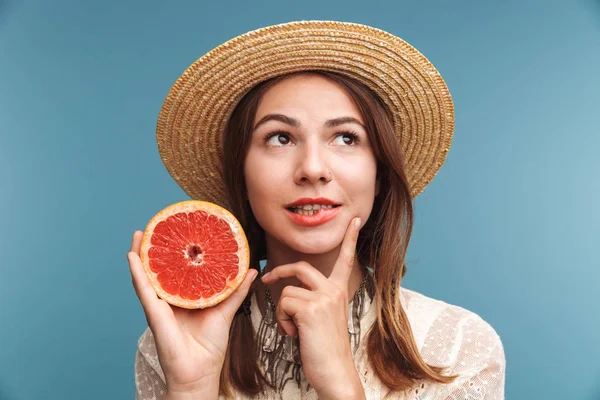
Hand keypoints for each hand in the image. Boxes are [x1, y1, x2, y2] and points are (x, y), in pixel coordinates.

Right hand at [127, 230, 256, 395]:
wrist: (200, 371)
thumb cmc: (210, 345)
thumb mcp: (226, 310)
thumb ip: (236, 290)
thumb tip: (251, 269)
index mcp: (185, 297)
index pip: (177, 269)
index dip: (175, 251)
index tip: (178, 231)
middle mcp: (170, 298)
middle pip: (159, 268)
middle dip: (155, 248)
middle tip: (154, 226)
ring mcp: (160, 304)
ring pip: (147, 274)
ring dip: (141, 253)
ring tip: (140, 233)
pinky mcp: (154, 313)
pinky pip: (143, 289)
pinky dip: (137, 272)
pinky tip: (132, 256)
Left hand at [261, 217, 365, 398]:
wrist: (335, 373)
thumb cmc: (325, 349)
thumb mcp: (325, 318)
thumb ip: (315, 300)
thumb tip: (292, 292)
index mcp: (339, 291)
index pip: (345, 259)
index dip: (350, 239)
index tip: (356, 220)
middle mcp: (334, 290)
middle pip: (301, 267)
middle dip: (280, 271)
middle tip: (266, 278)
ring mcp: (324, 298)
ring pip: (286, 291)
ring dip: (282, 313)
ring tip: (294, 331)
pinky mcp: (311, 309)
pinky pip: (283, 304)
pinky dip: (282, 321)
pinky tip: (295, 335)